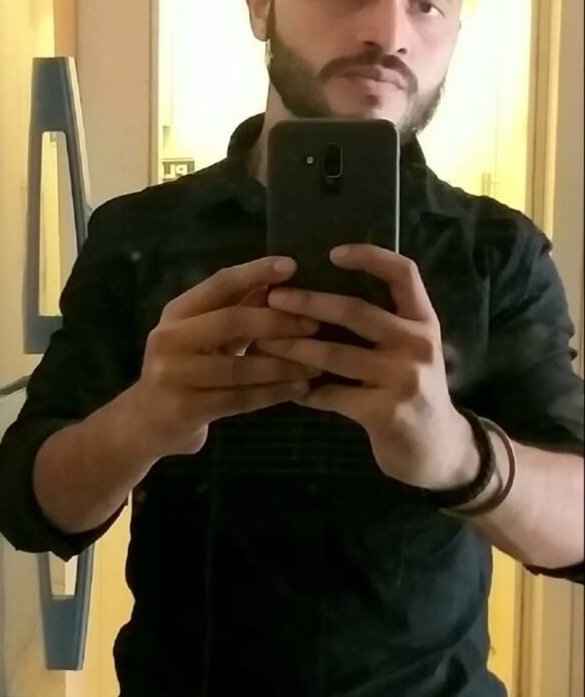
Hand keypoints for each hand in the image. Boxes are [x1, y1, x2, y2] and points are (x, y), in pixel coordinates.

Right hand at [130, 256, 321, 457]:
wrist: (145, 423)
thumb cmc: (186, 370)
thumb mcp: (205, 335)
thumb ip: (238, 310)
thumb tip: (280, 281)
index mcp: (177, 312)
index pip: (219, 284)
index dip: (255, 273)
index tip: (292, 266)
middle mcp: (170, 338)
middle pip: (230, 322)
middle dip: (276, 321)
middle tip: (314, 323)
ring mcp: (174, 375)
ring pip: (238, 367)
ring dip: (282, 365)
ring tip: (316, 364)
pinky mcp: (185, 409)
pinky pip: (239, 399)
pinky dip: (273, 393)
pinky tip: (300, 389)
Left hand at [252, 245, 477, 490]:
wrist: (440, 449)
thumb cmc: (413, 390)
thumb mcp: (409, 350)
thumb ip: (381, 325)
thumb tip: (318, 297)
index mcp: (423, 321)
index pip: (404, 273)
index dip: (370, 256)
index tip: (332, 253)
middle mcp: (418, 343)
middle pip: (357, 311)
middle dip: (309, 302)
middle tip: (273, 298)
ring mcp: (404, 378)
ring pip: (335, 355)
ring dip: (293, 348)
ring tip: (261, 343)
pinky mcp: (385, 412)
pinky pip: (332, 395)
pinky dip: (305, 391)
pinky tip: (284, 388)